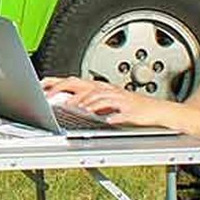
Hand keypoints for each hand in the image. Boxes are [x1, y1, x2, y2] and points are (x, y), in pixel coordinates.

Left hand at [39, 76, 181, 129]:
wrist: (157, 111)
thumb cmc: (132, 108)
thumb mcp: (107, 104)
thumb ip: (91, 103)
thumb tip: (73, 104)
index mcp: (101, 88)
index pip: (75, 81)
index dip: (57, 82)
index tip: (41, 85)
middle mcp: (108, 90)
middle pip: (83, 84)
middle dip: (65, 88)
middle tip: (50, 96)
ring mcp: (120, 99)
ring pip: (100, 96)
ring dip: (87, 102)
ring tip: (76, 107)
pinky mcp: (132, 110)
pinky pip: (121, 111)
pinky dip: (113, 115)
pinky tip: (107, 119)